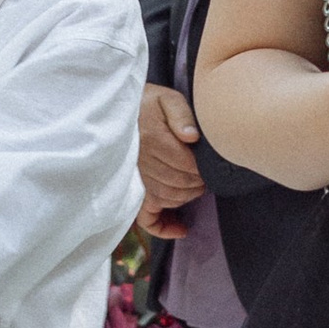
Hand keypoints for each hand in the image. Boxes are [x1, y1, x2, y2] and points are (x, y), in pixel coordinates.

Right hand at [138, 82, 203, 234]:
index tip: (210, 165)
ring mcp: (135, 178)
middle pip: (178, 184)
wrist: (118, 111)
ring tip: (195, 186)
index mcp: (153, 139)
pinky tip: (181, 228)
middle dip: (197, 183)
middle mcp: (141, 162)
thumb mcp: (166, 98)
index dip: (202, 169)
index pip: (186, 165)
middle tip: (206, 175)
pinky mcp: (131, 189)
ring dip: (186, 197)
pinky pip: (145, 216)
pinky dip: (163, 227)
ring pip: (166, 198)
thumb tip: (192, 137)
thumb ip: (181, 114)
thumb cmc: (147, 103)